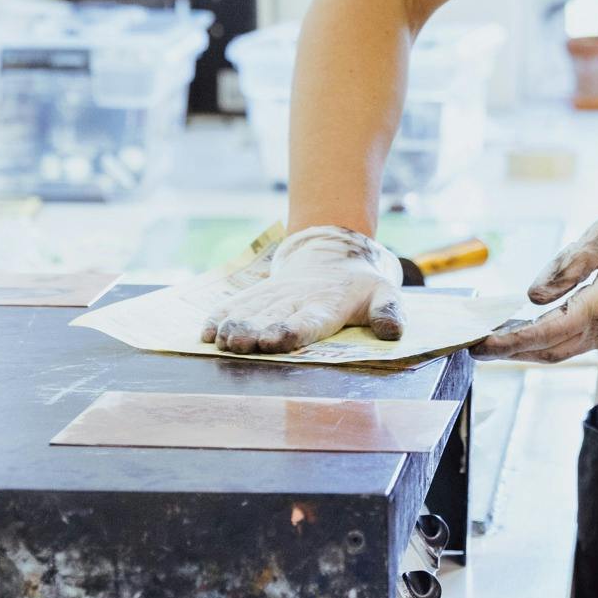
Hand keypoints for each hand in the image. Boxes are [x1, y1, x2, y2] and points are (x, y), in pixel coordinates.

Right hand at [200, 224, 404, 352]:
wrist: (334, 252)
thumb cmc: (361, 283)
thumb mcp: (384, 292)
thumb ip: (389, 310)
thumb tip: (392, 330)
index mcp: (328, 304)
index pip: (309, 320)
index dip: (292, 331)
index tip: (276, 340)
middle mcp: (297, 300)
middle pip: (273, 318)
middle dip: (254, 332)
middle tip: (237, 345)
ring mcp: (276, 297)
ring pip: (251, 312)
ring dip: (234, 326)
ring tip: (220, 341)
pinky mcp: (260, 295)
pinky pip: (237, 305)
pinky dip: (220, 317)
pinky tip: (206, 333)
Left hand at [476, 186, 597, 362]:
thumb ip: (566, 267)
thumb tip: (531, 296)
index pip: (546, 334)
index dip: (509, 343)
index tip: (479, 345)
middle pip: (552, 351)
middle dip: (512, 352)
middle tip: (475, 347)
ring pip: (565, 349)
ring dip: (530, 347)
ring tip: (496, 339)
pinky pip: (578, 340)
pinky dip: (550, 338)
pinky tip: (531, 327)